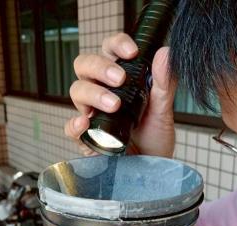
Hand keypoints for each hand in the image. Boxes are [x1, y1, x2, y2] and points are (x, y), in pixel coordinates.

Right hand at [64, 33, 177, 156]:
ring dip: (94, 94)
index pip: (109, 51)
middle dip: (100, 67)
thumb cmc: (155, 138)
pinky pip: (71, 128)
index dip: (116, 45)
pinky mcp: (87, 139)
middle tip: (120, 79)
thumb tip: (165, 54)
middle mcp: (101, 92)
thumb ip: (164, 84)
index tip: (132, 52)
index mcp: (120, 80)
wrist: (153, 170)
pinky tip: (85, 122)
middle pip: (85, 66)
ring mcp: (92, 115)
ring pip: (77, 91)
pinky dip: (75, 124)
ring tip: (115, 105)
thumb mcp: (164, 110)